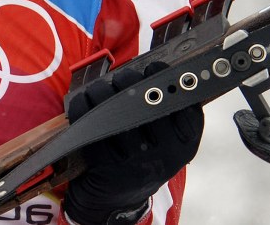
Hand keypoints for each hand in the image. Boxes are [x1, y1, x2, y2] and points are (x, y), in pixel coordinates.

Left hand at [63, 63, 203, 224]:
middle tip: (122, 76)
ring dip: (102, 91)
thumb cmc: (143, 158)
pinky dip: (83, 109)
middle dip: (129, 81)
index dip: (166, 79)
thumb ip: (169, 111)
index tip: (152, 67)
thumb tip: (154, 69)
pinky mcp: (109, 170)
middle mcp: (166, 156)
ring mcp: (138, 164)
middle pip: (146, 103)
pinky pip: (91, 130)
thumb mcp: (167, 141)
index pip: (183, 103)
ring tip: (100, 87)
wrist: (118, 201)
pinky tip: (83, 100)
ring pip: (115, 113)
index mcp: (186, 145)